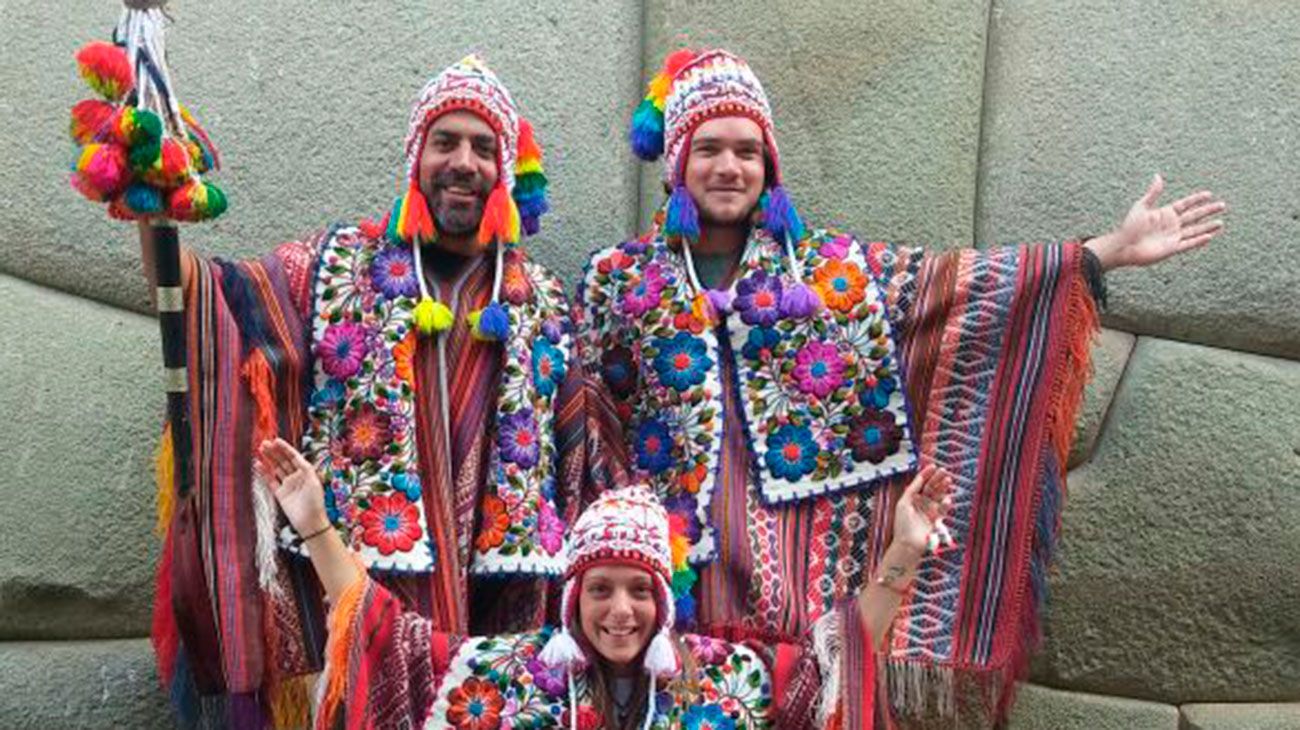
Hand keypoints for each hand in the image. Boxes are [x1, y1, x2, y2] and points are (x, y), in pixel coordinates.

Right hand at [256, 437, 329, 535]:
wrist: (310, 522)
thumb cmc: (315, 502)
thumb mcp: (313, 482)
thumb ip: (305, 468)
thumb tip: (297, 457)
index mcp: (306, 472)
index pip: (294, 456)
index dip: (285, 448)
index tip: (276, 440)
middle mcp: (296, 477)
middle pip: (283, 461)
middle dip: (275, 452)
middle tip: (264, 443)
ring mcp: (288, 485)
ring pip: (276, 469)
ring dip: (269, 459)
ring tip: (260, 450)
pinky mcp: (280, 494)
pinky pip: (270, 480)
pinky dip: (263, 473)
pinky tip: (258, 464)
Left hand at [891, 464, 954, 559]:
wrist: (908, 544)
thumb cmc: (902, 525)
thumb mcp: (903, 503)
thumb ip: (911, 489)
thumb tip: (919, 477)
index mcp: (911, 498)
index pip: (920, 483)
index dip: (927, 474)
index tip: (933, 466)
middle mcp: (921, 503)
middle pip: (931, 487)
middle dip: (938, 478)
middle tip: (944, 471)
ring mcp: (929, 510)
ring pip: (938, 496)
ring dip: (943, 488)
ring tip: (948, 480)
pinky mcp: (936, 519)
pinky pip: (942, 508)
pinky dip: (945, 503)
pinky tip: (947, 499)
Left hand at [1086, 174, 1225, 270]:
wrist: (1123, 246)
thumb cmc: (1129, 227)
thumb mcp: (1141, 207)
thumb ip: (1152, 193)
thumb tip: (1157, 176)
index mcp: (1164, 213)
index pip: (1185, 204)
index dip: (1197, 199)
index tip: (1209, 194)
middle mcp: (1171, 225)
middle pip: (1194, 216)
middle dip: (1208, 211)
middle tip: (1222, 205)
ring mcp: (1172, 237)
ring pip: (1195, 230)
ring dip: (1208, 227)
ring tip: (1221, 223)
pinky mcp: (1172, 248)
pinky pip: (1189, 244)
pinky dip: (1199, 240)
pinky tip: (1210, 236)